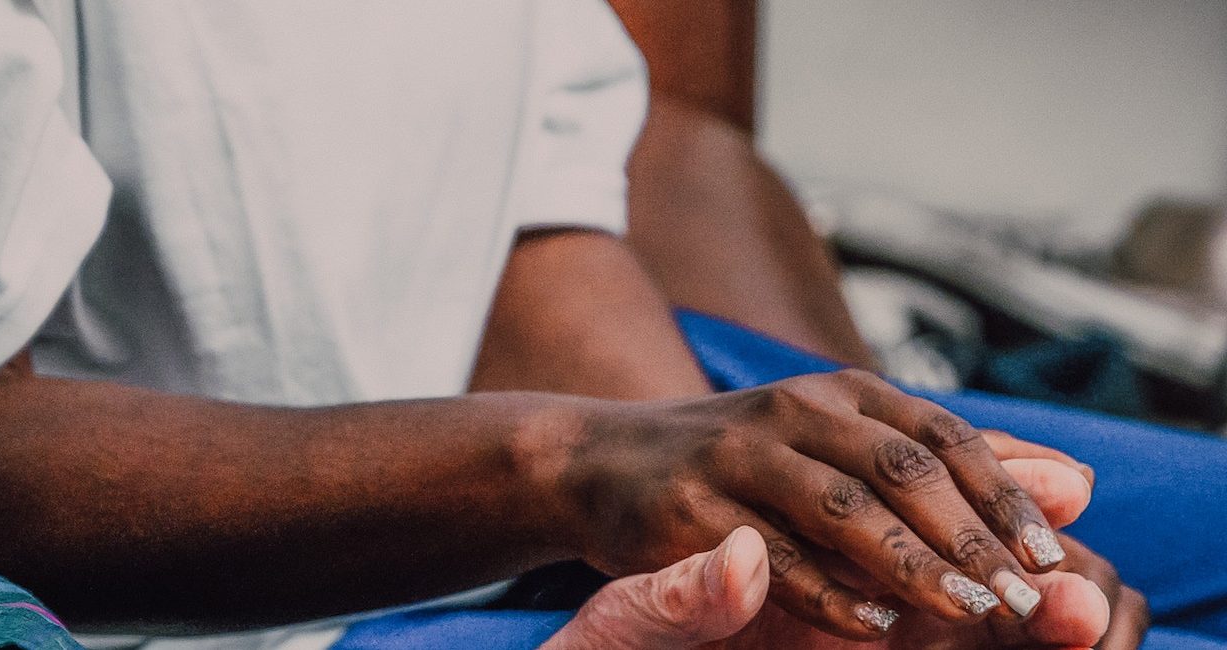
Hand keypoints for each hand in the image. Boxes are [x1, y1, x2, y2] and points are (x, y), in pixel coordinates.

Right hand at [533, 369, 1068, 639]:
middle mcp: (793, 410)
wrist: (604, 459)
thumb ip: (951, 468)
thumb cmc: (742, 460)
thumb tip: (1076, 485)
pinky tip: (873, 628)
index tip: (1055, 560)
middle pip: (902, 469)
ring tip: (970, 615)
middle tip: (1026, 602)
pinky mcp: (689, 506)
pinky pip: (770, 555)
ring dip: (913, 566)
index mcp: (841, 393)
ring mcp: (737, 454)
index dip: (1006, 497)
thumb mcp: (844, 446)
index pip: (945, 436)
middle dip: (972, 538)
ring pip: (842, 507)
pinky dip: (828, 593)